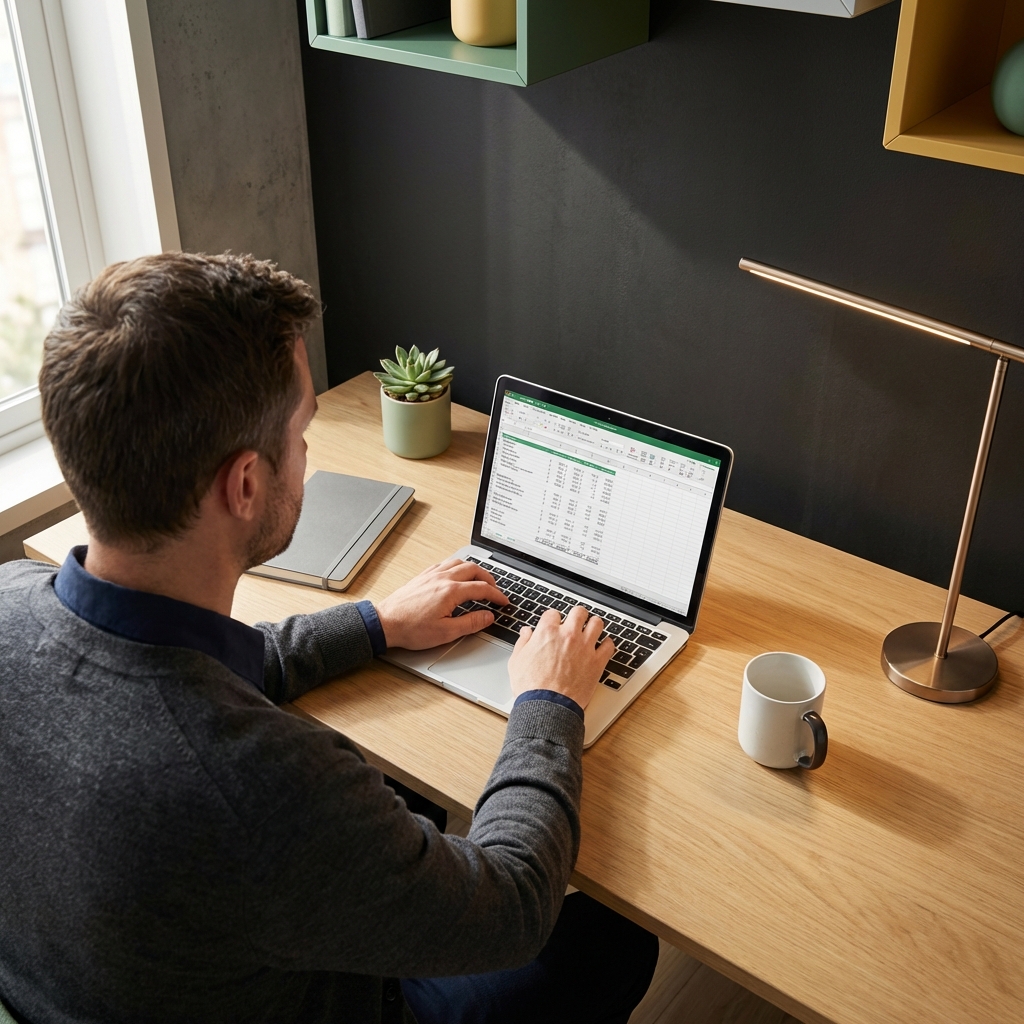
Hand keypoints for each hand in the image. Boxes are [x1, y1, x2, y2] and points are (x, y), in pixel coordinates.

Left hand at [375, 557, 506, 649]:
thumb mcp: (446, 632)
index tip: (503, 602)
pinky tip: (456, 575)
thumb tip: (488, 616)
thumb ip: (471, 623)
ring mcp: (431, 575)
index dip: (497, 595)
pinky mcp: (423, 576)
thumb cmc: (411, 629)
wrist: (386, 623)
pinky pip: (445, 564)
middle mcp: (442, 578)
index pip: (482, 589)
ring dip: (473, 569)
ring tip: (480, 579)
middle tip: (495, 589)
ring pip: (459, 563)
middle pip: (473, 570)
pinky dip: (457, 567)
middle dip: (488, 578)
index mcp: (451, 591)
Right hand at [507, 606, 614, 710]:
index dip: (553, 619)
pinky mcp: (597, 662)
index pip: (553, 613)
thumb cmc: (531, 687)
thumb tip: (526, 632)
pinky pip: (609, 646)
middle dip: (577, 615)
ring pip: (597, 623)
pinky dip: (607, 644)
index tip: (553, 625)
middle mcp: (568, 635)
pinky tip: (604, 645)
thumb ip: (523, 642)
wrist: (547, 706)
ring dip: (593, 625)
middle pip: (578, 612)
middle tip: (576, 621)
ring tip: (591, 629)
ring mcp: (584, 647)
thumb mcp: (517, 661)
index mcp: (548, 632)